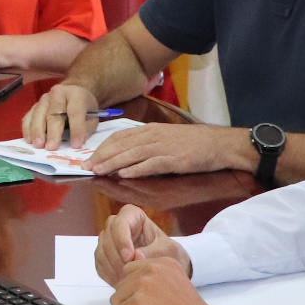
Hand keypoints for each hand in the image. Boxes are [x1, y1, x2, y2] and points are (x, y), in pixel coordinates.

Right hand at [22, 82, 100, 149]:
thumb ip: (85, 129)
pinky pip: (28, 117)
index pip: (75, 111)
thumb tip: (76, 144)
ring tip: (38, 145)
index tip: (76, 145)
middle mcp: (58, 93)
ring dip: (37, 131)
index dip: (76, 128)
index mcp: (76, 94)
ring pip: (38, 114)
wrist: (72, 94)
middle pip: (54, 113)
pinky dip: (28, 129)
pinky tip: (29, 140)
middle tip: (51, 148)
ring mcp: (44, 99)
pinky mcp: (35, 105)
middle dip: (53, 132)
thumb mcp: (92, 117)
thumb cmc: (84, 109)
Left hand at [85, 124, 252, 178]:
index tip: (89, 157)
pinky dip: (136, 169)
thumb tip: (127, 155)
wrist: (219, 144)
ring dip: (112, 163)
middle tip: (86, 167)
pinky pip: (150, 164)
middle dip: (102, 156)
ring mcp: (163, 147)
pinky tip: (123, 174)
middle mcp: (153, 136)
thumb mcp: (166, 137)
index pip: (119, 137)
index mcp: (150, 130)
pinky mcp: (173, 159)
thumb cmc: (193, 142)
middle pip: (121, 145)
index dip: (103, 147)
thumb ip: (147, 143)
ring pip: (132, 154)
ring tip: (98, 171)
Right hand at [95, 204, 187, 284]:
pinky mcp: (104, 257)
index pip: (120, 222)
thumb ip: (154, 251)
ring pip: (101, 252)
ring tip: (129, 280)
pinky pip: (100, 265)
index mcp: (133, 215)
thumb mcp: (168, 251)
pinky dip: (110, 275)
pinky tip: (124, 282)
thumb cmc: (169, 253)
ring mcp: (108, 241)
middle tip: (129, 273)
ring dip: (113, 268)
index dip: (121, 239)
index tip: (129, 257)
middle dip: (117, 257)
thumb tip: (136, 256)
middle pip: (107, 237)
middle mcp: (117, 225)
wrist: (165, 269)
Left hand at [110, 256, 211, 304]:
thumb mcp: (174, 286)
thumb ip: (153, 281)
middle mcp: (152, 269)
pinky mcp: (136, 303)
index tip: (155, 303)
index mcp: (163, 263)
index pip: (130, 271)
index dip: (136, 292)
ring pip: (116, 300)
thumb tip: (124, 287)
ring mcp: (143, 285)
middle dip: (131, 304)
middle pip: (121, 286)